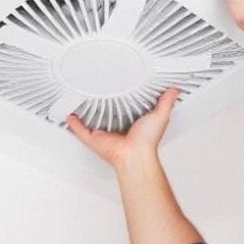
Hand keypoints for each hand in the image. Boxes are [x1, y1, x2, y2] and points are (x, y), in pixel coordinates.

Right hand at [66, 89, 180, 167]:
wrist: (134, 155)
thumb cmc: (146, 141)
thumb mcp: (160, 116)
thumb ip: (166, 102)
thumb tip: (174, 91)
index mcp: (132, 123)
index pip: (127, 108)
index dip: (125, 99)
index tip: (122, 88)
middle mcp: (117, 129)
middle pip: (108, 114)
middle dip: (103, 104)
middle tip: (98, 90)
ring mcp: (105, 134)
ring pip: (92, 121)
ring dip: (87, 112)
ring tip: (81, 99)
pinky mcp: (94, 138)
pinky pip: (80, 130)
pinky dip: (73, 123)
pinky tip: (69, 115)